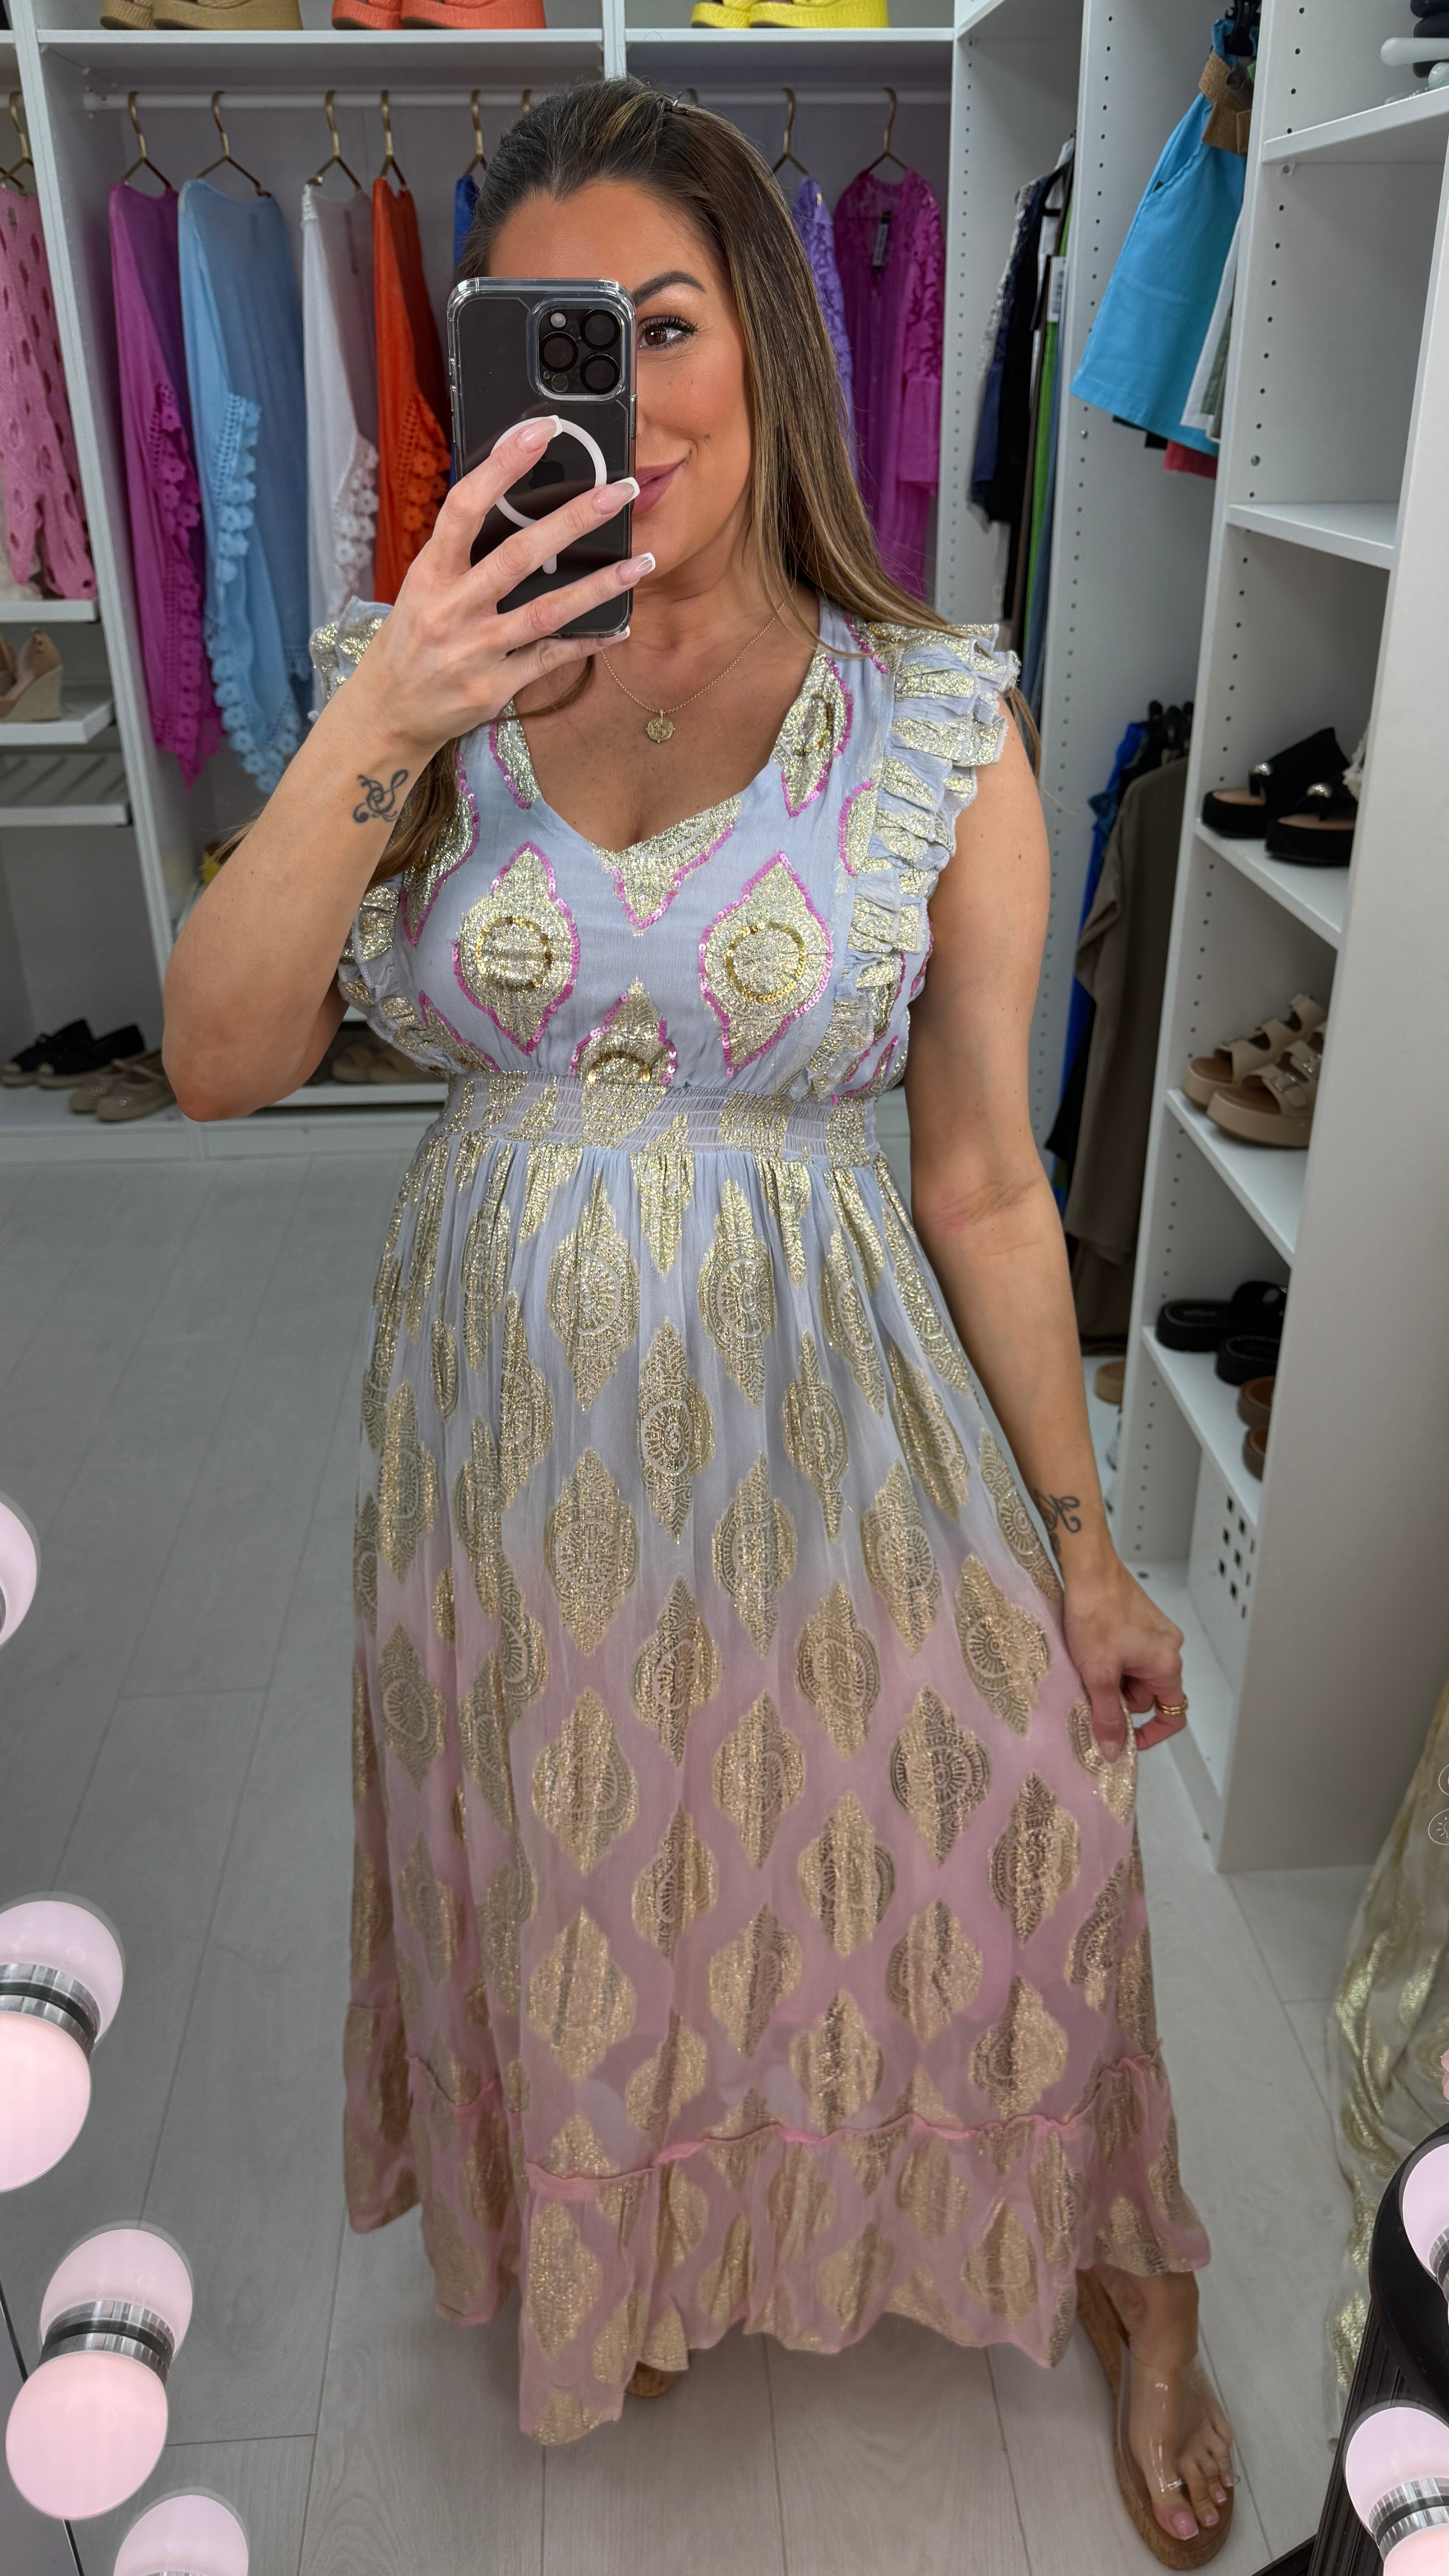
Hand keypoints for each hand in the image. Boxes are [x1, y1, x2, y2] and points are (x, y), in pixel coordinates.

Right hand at [348, 417, 647, 766]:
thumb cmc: (411, 640)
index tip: (539, 431)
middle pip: (518, 555)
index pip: (464, 506)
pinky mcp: (494, 686)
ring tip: (642, 562)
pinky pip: (551, 659)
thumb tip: (512, 502)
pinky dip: (588, 642)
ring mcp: (475, 650)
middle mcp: (451, 609)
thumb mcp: (423, 587)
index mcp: (430, 573)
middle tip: (618, 492)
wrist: (388, 712)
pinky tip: (618, 626)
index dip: (502, 466)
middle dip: (573, 519)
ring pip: (547, 611)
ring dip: (600, 585)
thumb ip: (462, 553)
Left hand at [1061, 1556, 1185, 1760]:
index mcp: (1167, 1664)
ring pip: (1136, 1673)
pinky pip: (1131, 1653)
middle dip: (1121, 1697)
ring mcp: (1156, 1632)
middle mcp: (1169, 1647)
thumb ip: (1107, 1716)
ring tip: (1090, 1660)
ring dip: (1114, 1676)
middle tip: (1093, 1686)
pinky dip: (1113, 1658)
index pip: (1173, 1714)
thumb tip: (1114, 1749)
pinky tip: (1093, 1647)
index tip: (1126, 1739)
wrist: (1088, 1569)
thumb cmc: (1096, 1612)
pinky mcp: (1141, 1620)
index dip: (1151, 1734)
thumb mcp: (1098, 1674)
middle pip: (1149, 1694)